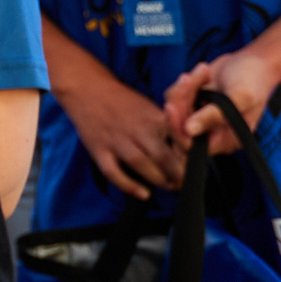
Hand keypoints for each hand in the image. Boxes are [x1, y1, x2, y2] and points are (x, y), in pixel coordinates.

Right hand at [54, 57, 183, 195]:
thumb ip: (166, 125)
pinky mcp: (98, 149)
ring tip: (167, 187)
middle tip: (183, 183)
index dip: (188, 157)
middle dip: (176, 174)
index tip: (194, 167)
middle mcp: (136, 128)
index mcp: (153, 117)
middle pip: (162, 156)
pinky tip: (142, 194)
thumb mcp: (149, 106)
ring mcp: (116, 139)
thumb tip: (185, 147)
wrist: (86, 88)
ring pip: (141, 164)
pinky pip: (114, 172)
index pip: (178, 140)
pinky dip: (129, 185)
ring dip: (157, 180)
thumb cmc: (122, 100)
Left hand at [165, 46, 280, 156]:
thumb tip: (189, 129)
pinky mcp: (191, 103)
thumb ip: (216, 114)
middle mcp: (211, 133)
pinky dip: (185, 82)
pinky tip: (203, 71)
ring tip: (204, 70)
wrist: (253, 61)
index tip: (172, 106)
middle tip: (188, 78)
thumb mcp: (240, 97)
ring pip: (174, 110)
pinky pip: (175, 97)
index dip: (178, 129)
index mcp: (226, 139)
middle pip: (178, 128)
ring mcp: (199, 118)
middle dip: (179, 101)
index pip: (192, 146)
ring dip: (184, 88)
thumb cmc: (253, 80)